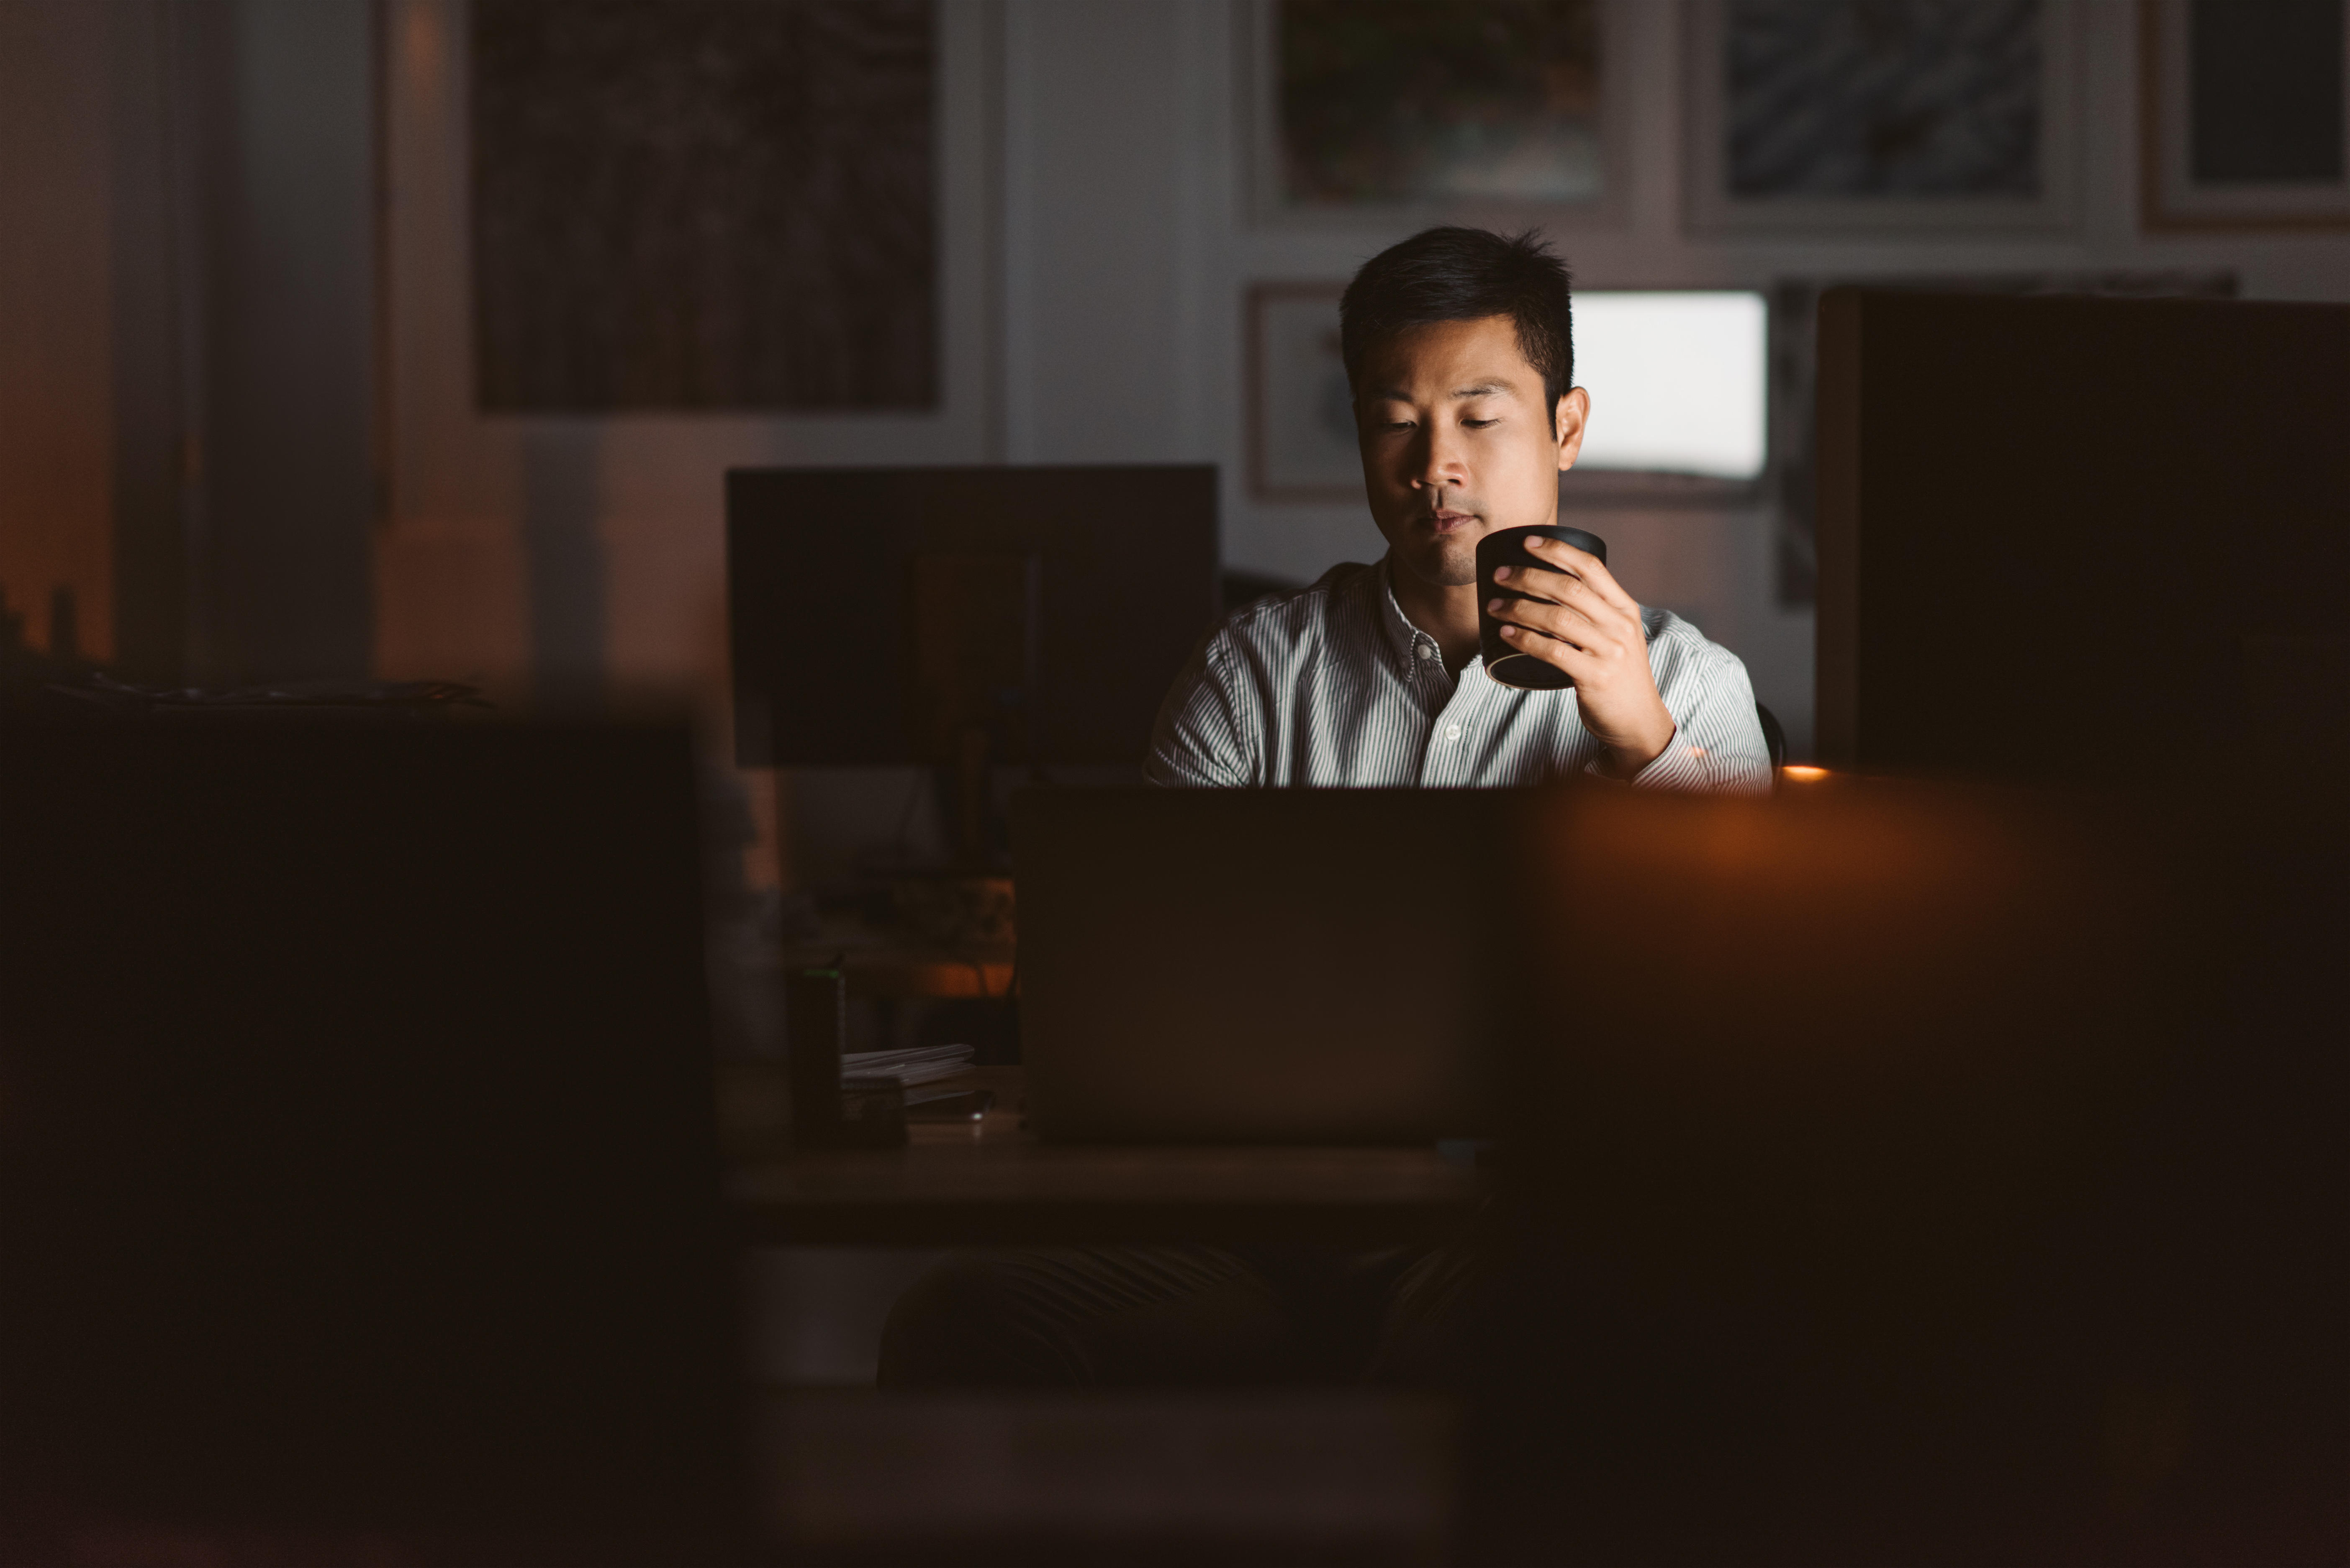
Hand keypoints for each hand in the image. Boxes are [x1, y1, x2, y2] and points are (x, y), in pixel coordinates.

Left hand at [1489, 537, 1675, 776]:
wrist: (1638, 721)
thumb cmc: (1618, 675)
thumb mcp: (1617, 636)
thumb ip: (1595, 614)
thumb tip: (1549, 590)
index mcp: (1624, 608)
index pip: (1591, 567)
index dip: (1557, 550)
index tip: (1527, 542)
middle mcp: (1619, 625)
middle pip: (1568, 589)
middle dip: (1529, 577)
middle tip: (1500, 576)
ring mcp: (1608, 651)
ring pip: (1557, 618)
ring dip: (1519, 608)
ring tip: (1494, 606)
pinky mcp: (1594, 676)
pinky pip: (1552, 651)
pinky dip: (1525, 640)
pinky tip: (1505, 634)